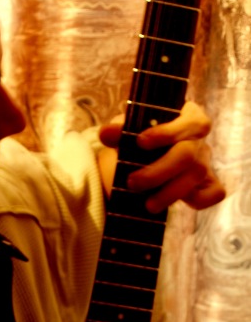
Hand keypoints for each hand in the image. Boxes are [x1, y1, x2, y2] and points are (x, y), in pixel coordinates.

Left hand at [99, 101, 224, 212]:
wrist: (144, 158)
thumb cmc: (140, 139)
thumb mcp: (129, 131)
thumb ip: (120, 131)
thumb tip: (106, 133)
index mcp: (186, 117)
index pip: (191, 121)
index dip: (168, 132)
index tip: (140, 142)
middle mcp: (198, 139)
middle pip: (188, 154)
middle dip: (158, 171)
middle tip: (132, 183)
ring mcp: (206, 161)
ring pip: (197, 175)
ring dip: (170, 192)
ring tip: (148, 205)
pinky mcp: (209, 184)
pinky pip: (214, 193)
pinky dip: (199, 200)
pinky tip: (175, 204)